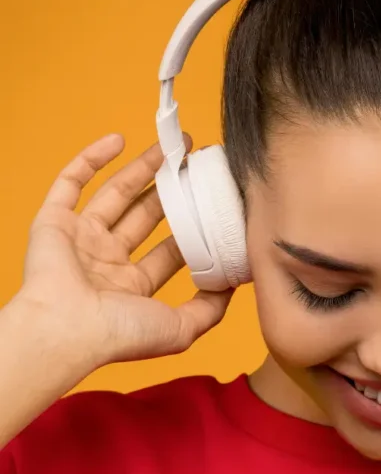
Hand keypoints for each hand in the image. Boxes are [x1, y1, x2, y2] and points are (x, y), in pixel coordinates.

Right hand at [16, 132, 232, 369]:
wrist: (66, 330)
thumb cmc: (121, 334)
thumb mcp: (181, 328)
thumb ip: (210, 309)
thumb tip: (232, 285)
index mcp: (132, 288)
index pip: (169, 251)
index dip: (191, 226)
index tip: (213, 203)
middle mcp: (106, 263)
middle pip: (144, 216)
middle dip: (170, 190)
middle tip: (194, 165)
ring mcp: (80, 240)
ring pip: (115, 195)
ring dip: (141, 169)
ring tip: (171, 147)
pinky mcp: (54, 222)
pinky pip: (70, 183)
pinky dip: (91, 160)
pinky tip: (119, 140)